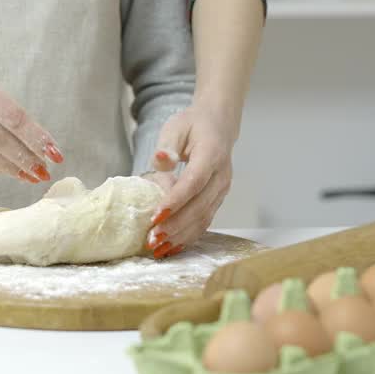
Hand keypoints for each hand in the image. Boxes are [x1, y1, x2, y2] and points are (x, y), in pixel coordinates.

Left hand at [143, 106, 235, 258]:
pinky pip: (205, 221)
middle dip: (175, 225)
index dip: (175, 201)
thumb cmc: (193, 125)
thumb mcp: (176, 126)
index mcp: (212, 155)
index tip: (155, 216)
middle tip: (152, 238)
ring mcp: (222, 190)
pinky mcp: (217, 199)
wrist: (218, 126)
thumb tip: (160, 160)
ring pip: (204, 218)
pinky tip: (171, 247)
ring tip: (158, 248)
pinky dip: (188, 236)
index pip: (194, 182)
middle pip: (200, 206)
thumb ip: (167, 144)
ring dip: (181, 236)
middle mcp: (221, 176)